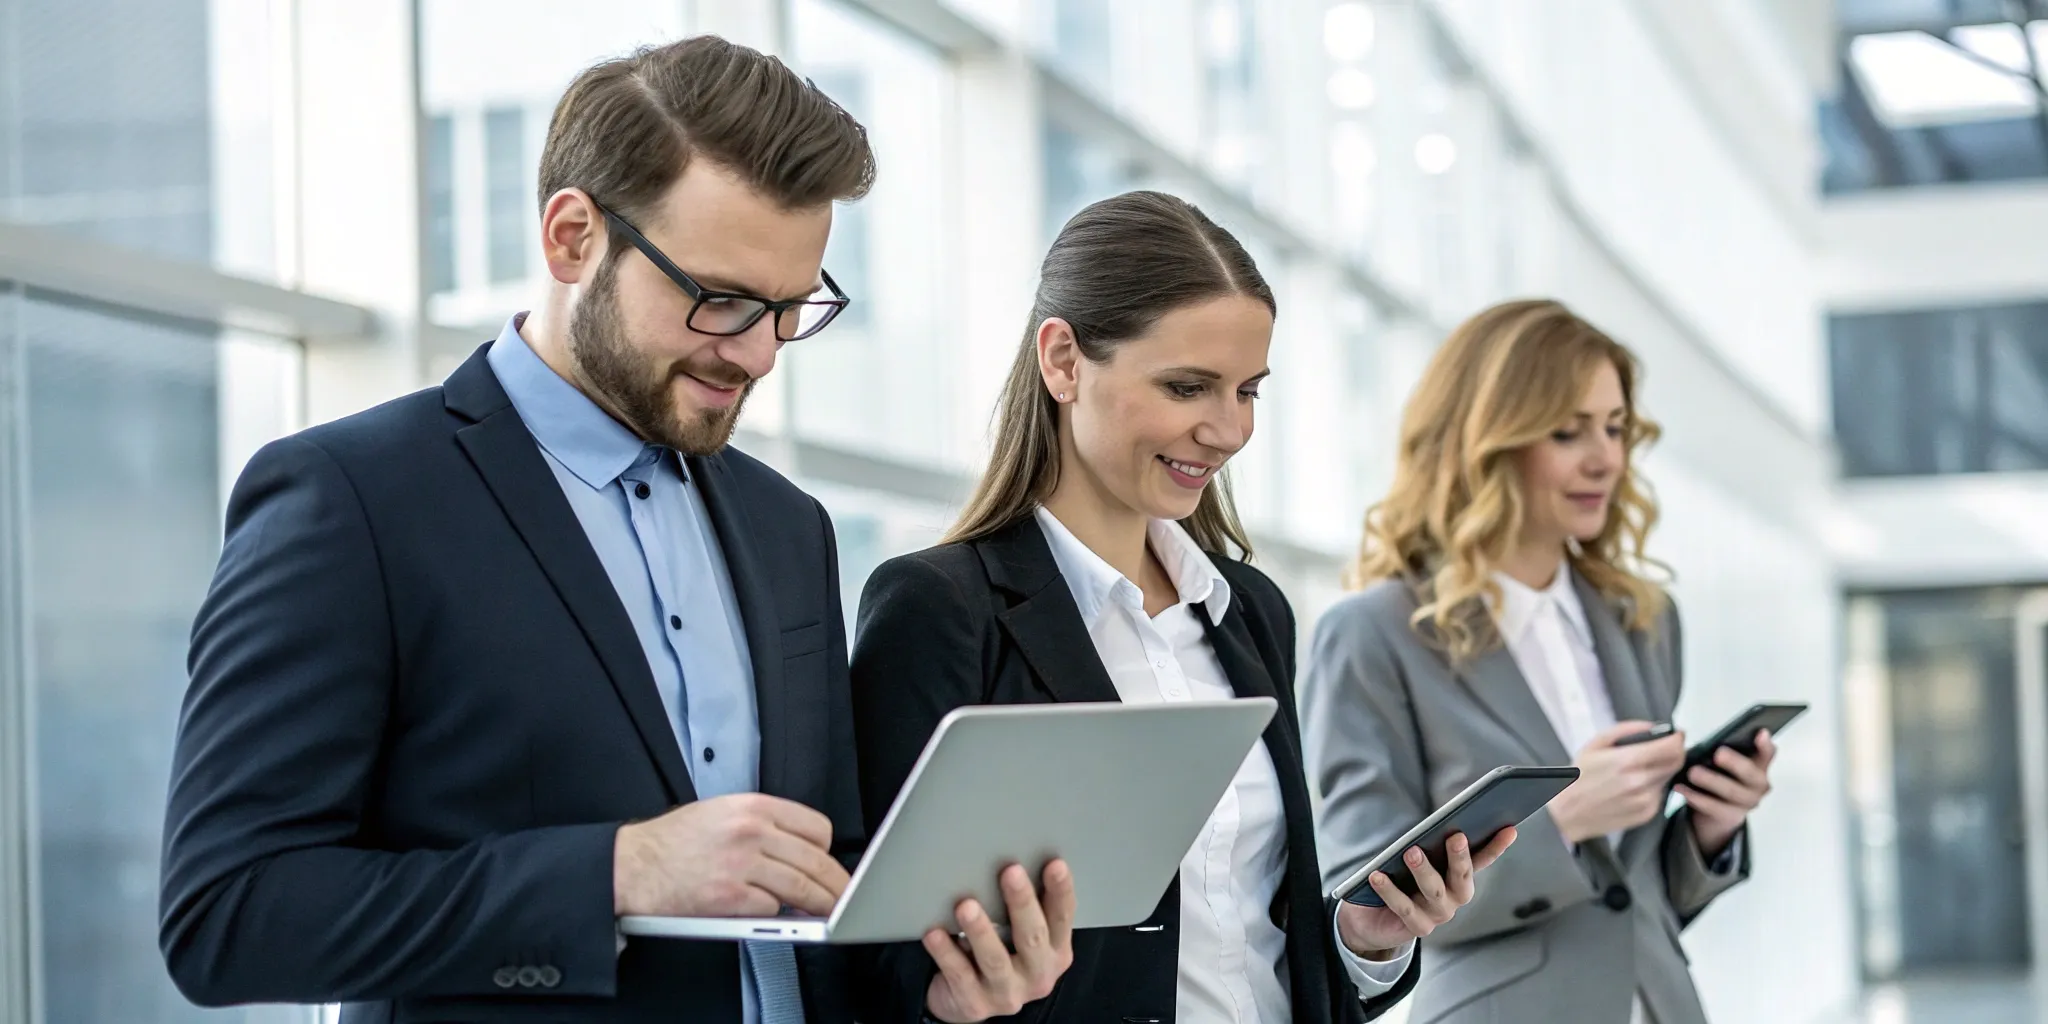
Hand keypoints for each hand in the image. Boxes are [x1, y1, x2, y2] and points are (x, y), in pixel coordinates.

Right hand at [612, 793, 849, 917]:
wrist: (634, 865)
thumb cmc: (674, 841)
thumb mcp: (723, 811)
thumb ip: (763, 825)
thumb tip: (799, 849)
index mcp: (753, 807)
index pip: (816, 827)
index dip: (827, 851)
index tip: (830, 864)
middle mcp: (751, 831)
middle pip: (815, 861)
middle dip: (836, 884)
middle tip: (844, 898)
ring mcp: (741, 864)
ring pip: (801, 888)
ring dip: (819, 905)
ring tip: (827, 914)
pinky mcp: (729, 897)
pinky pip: (771, 909)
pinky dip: (775, 915)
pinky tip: (772, 914)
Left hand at [923, 861, 1075, 1022]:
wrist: (971, 1000)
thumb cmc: (1001, 955)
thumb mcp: (1020, 936)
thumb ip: (1024, 909)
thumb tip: (1011, 861)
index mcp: (1055, 952)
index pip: (1062, 918)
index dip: (1061, 891)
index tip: (1055, 864)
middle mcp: (1037, 974)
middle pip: (1032, 937)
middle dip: (1022, 903)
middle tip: (1011, 872)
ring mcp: (1007, 993)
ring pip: (995, 960)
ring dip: (981, 930)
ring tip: (967, 906)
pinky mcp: (975, 1004)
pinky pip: (959, 974)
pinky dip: (946, 953)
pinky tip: (935, 933)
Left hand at [1337, 827, 1516, 956]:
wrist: (1372, 918)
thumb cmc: (1398, 878)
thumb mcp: (1414, 859)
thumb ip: (1426, 845)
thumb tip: (1431, 825)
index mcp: (1459, 876)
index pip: (1482, 859)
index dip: (1496, 846)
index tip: (1509, 829)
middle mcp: (1455, 897)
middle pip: (1462, 876)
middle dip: (1460, 857)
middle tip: (1456, 837)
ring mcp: (1439, 914)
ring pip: (1434, 891)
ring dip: (1424, 870)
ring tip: (1411, 851)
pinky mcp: (1418, 928)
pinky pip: (1404, 908)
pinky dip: (1390, 890)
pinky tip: (1377, 875)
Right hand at [1548, 720, 1686, 843]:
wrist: (1569, 813)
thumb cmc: (1579, 777)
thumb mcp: (1595, 744)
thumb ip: (1625, 730)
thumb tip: (1653, 727)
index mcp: (1628, 761)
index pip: (1671, 746)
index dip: (1677, 737)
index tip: (1676, 734)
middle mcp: (1641, 782)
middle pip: (1676, 762)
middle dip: (1674, 752)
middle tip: (1664, 748)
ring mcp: (1646, 800)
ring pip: (1668, 777)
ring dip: (1662, 769)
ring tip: (1641, 768)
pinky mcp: (1647, 813)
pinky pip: (1660, 793)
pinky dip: (1653, 786)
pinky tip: (1635, 785)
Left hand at [1679, 730, 1775, 857]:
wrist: (1713, 814)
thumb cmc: (1718, 777)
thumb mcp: (1720, 762)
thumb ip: (1718, 750)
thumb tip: (1688, 737)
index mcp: (1757, 765)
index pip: (1766, 753)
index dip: (1765, 744)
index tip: (1760, 733)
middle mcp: (1758, 784)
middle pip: (1750, 773)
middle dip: (1734, 762)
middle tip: (1718, 754)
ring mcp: (1747, 802)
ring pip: (1731, 791)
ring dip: (1710, 781)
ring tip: (1692, 772)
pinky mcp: (1732, 816)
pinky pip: (1714, 807)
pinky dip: (1696, 798)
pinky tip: (1682, 789)